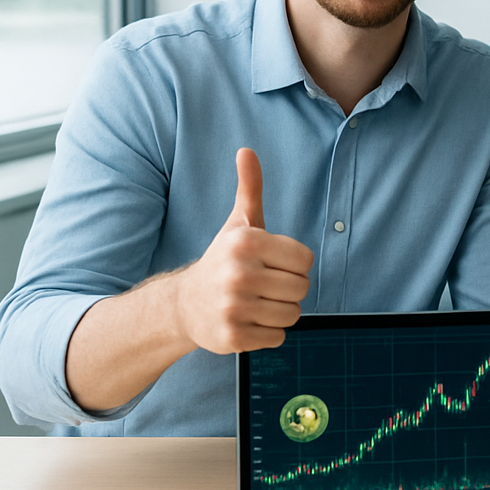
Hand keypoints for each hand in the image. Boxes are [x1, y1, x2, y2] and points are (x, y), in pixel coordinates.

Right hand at [168, 148, 312, 353]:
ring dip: (279, 312)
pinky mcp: (232, 337)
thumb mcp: (238, 223)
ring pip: (292, 315)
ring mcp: (234, 307)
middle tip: (262, 286)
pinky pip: (278, 338)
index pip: (305, 260)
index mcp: (246, 242)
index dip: (293, 264)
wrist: (183, 305)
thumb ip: (250, 188)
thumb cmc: (223, 260)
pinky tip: (246, 321)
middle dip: (288, 289)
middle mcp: (238, 273)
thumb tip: (246, 151)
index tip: (271, 264)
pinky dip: (267, 333)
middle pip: (302, 288)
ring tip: (254, 303)